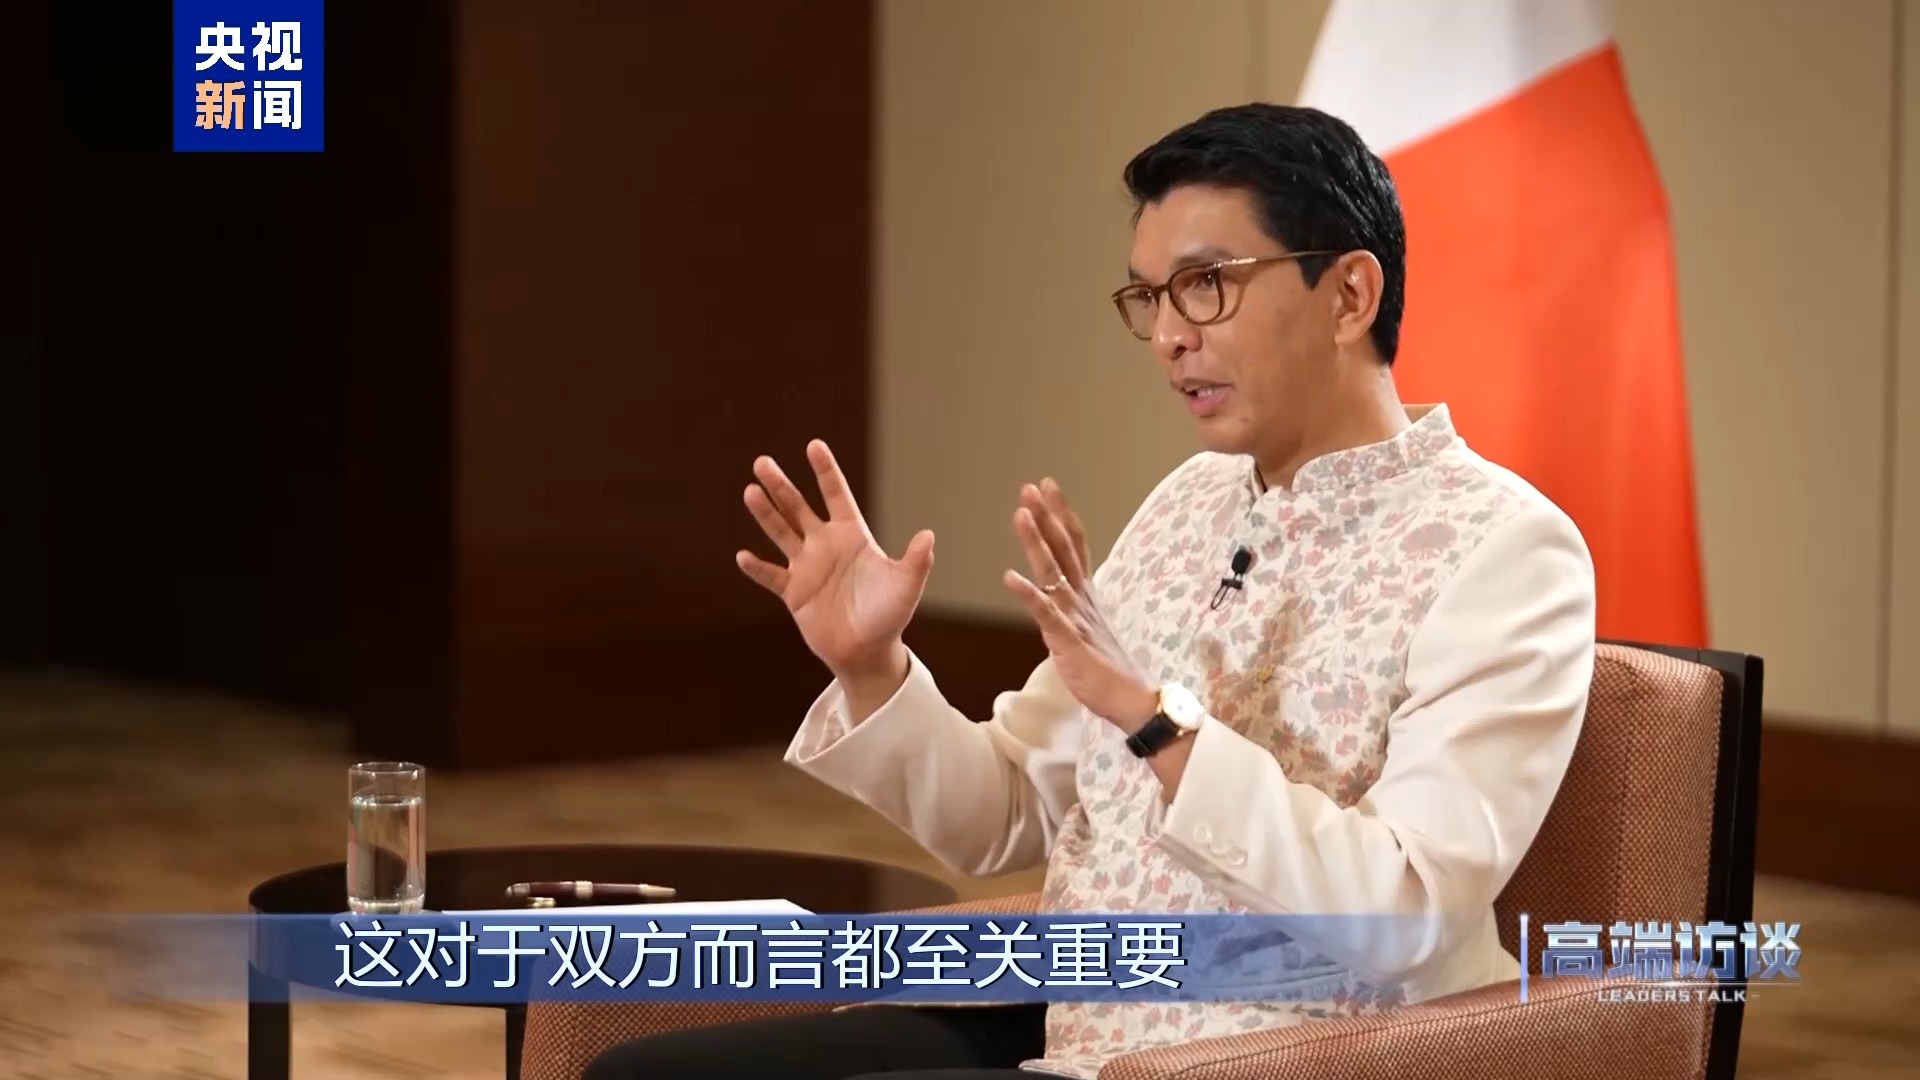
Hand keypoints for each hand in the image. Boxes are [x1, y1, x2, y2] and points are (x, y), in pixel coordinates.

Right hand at [736, 440, 934, 679]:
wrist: (867, 650)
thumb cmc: (890, 614)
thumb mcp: (906, 586)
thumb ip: (916, 562)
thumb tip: (928, 536)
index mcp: (852, 535)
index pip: (836, 495)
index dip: (825, 471)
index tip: (813, 445)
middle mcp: (825, 545)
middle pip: (798, 507)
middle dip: (781, 485)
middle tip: (762, 462)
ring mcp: (807, 566)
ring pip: (781, 533)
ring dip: (766, 514)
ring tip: (750, 492)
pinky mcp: (794, 592)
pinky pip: (772, 576)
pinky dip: (758, 567)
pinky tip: (743, 556)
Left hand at [1002, 478, 1157, 730]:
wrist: (1131, 701)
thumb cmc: (1108, 669)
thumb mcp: (1088, 630)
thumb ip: (1074, 608)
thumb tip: (1059, 593)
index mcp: (1087, 595)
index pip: (1074, 546)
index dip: (1060, 515)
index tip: (1048, 488)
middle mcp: (1082, 599)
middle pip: (1064, 549)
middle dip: (1047, 516)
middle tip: (1032, 486)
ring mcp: (1075, 618)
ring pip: (1053, 572)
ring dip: (1036, 542)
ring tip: (1020, 514)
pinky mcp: (1068, 641)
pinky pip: (1045, 614)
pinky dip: (1028, 594)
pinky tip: (1009, 577)